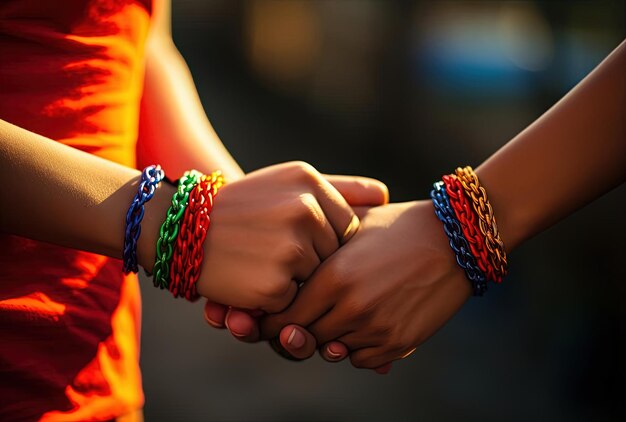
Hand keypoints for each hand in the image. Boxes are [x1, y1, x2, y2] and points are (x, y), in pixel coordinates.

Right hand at [195, 162, 387, 312]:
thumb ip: (339, 188)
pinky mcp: (275, 285)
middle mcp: (304, 210)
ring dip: (294, 280)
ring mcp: (290, 248)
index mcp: (309, 181)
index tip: (296, 238)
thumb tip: (385, 196)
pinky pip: (294, 302)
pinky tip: (251, 278)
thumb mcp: (287, 182)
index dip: (325, 242)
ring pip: (317, 281)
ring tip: (260, 261)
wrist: (181, 229)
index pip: (347, 227)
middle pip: (335, 256)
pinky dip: (275, 299)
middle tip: (272, 250)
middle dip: (311, 262)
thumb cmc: (242, 207)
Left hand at [260, 200, 471, 368]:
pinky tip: (363, 325)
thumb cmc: (395, 227)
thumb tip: (281, 265)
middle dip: (297, 332)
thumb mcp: (350, 227)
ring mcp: (376, 328)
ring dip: (330, 338)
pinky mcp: (399, 342)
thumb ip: (314, 245)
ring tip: (337, 316)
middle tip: (298, 322)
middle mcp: (351, 307)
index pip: (284, 317)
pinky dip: (357, 348)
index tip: (272, 317)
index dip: (273, 321)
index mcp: (332, 277)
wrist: (453, 239)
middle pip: (304, 338)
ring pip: (332, 350)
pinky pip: (362, 360)